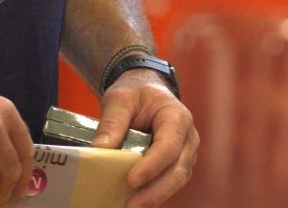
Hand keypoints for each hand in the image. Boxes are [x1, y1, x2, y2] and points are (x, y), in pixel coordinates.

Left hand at [93, 71, 197, 207]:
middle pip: (178, 170)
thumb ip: (112, 121)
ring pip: (177, 180)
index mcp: (177, 117)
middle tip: (131, 205)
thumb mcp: (121, 98)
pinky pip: (170, 182)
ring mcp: (185, 152)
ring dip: (156, 196)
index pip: (169, 146)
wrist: (147, 91)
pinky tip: (135, 201)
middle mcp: (187, 137)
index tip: (131, 180)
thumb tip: (99, 150)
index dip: (152, 165)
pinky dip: (155, 194)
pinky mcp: (177, 164)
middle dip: (156, 191)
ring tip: (131, 206)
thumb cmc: (137, 93)